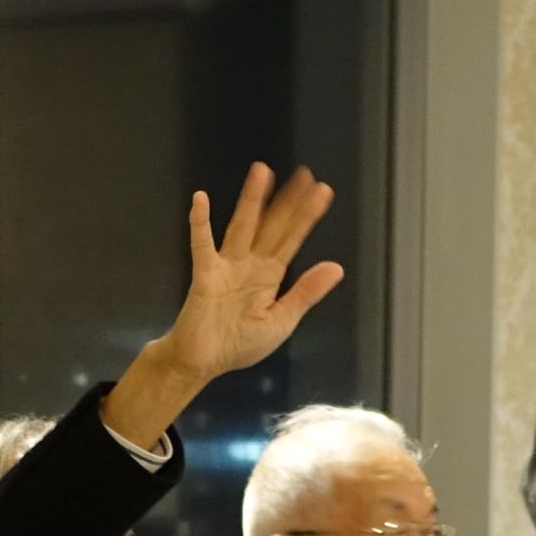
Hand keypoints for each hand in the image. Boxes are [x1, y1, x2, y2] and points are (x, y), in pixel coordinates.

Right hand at [104, 164, 346, 448]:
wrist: (202, 363)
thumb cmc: (238, 346)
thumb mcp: (281, 322)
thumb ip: (305, 293)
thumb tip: (336, 266)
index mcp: (269, 277)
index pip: (291, 239)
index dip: (306, 216)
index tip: (323, 192)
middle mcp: (249, 265)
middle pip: (271, 226)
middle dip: (287, 201)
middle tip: (304, 174)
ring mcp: (226, 267)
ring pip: (242, 226)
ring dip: (252, 200)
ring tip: (262, 172)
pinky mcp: (205, 275)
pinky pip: (201, 245)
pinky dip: (199, 223)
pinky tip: (200, 199)